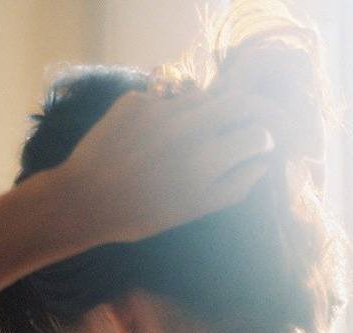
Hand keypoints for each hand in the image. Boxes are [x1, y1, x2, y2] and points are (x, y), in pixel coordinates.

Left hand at [55, 84, 280, 244]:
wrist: (86, 199)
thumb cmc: (143, 214)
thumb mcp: (194, 209)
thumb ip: (234, 185)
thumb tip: (262, 163)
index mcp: (208, 157)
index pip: (258, 132)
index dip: (266, 139)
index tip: (263, 146)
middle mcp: (190, 124)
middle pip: (239, 100)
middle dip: (257, 109)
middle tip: (257, 121)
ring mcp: (163, 107)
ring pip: (203, 97)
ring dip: (213, 112)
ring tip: (203, 134)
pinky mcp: (138, 100)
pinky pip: (167, 100)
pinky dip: (174, 115)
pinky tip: (159, 139)